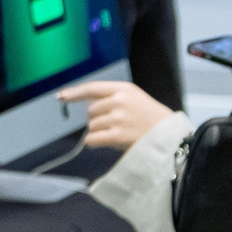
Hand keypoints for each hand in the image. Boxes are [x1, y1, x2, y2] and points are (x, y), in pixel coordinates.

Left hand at [57, 80, 174, 152]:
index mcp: (123, 89)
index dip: (74, 93)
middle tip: (114, 126)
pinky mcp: (118, 135)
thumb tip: (86, 104)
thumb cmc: (150, 118)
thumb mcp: (134, 98)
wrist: (169, 136)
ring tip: (117, 134)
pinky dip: (94, 142)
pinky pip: (92, 139)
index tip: (61, 96)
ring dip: (98, 132)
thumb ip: (113, 98)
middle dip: (97, 120)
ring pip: (91, 126)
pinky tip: (104, 143)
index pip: (92, 88)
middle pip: (90, 111)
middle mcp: (120, 101)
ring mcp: (119, 118)